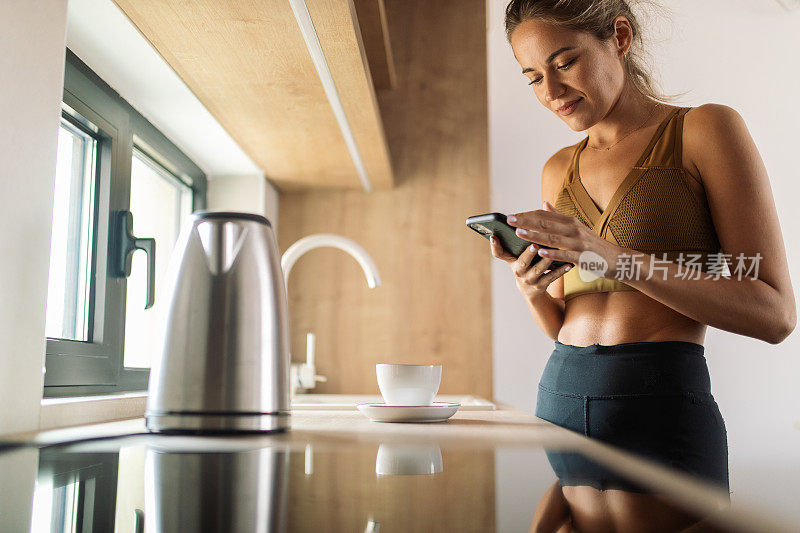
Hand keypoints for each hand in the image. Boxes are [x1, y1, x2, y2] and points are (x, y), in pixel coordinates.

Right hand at [489, 230, 572, 299]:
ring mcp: (529, 279)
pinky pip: (551, 278)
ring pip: (538, 270)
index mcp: (512, 259)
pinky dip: (561, 271)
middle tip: (534, 245)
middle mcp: (518, 270)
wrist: (532, 288)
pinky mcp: (541, 285)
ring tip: (554, 252)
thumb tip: (534, 210)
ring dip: (546, 261)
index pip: (499, 253)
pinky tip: (569, 264)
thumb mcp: (522, 252)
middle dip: (527, 254)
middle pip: (521, 262)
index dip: (495, 246)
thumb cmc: (529, 262)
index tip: (493, 236)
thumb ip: (527, 233)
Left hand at [506, 201, 626, 279]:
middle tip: (509, 220)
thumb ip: (559, 216)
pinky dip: (552, 253)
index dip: (527, 215)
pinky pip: (564, 255)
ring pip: (553, 238)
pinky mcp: (582, 257)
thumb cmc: (592, 244)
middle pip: (546, 224)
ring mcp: (578, 243)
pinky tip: (540, 253)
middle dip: (526, 222)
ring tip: (519, 233)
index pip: (545, 215)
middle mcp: (573, 229)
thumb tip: (544, 203)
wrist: (616, 259)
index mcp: (570, 221)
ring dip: (535, 235)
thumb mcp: (577, 227)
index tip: (511, 215)